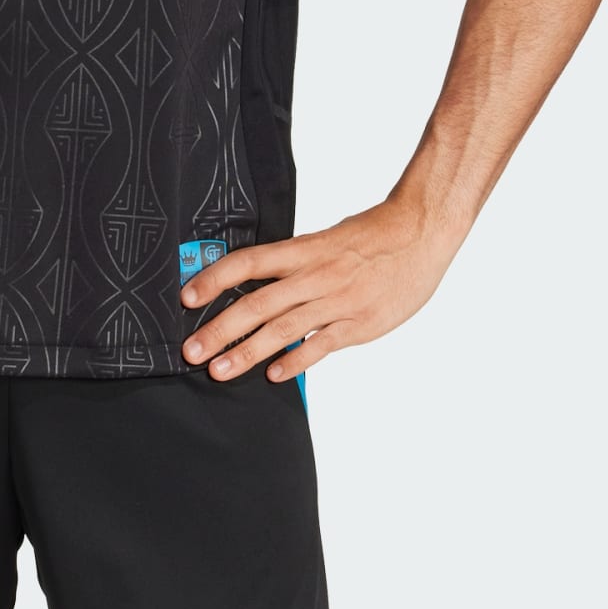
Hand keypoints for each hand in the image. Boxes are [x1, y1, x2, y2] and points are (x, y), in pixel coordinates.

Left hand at [178, 197, 463, 382]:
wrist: (420, 232)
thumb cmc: (372, 236)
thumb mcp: (327, 240)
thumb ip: (296, 263)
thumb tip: (258, 282)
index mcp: (303, 249)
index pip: (248, 262)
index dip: (214, 278)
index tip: (187, 297)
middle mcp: (315, 274)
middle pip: (257, 303)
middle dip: (219, 329)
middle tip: (190, 350)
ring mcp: (337, 301)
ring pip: (283, 329)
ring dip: (247, 352)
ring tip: (219, 370)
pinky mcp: (359, 323)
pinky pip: (320, 345)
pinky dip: (295, 361)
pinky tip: (273, 376)